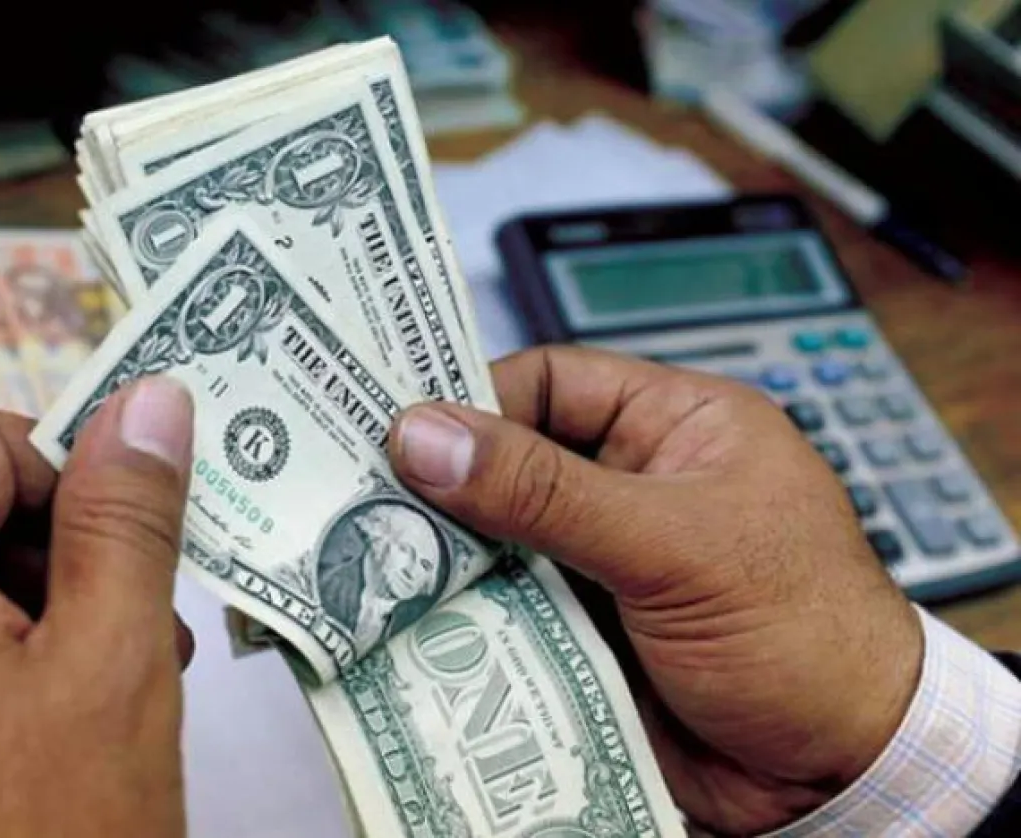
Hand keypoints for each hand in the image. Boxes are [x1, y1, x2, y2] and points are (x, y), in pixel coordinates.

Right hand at [387, 347, 922, 834]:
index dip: (473, 398)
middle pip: (507, 466)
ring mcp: (599, 567)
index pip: (549, 382)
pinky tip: (405, 626)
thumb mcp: (675, 545)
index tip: (397, 428)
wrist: (845, 776)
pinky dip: (456, 624)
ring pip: (492, 546)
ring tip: (363, 564)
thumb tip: (429, 436)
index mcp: (674, 429)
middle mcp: (629, 490)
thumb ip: (547, 491)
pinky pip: (498, 616)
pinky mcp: (578, 637)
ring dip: (440, 562)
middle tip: (354, 497)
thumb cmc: (807, 635)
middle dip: (441, 487)